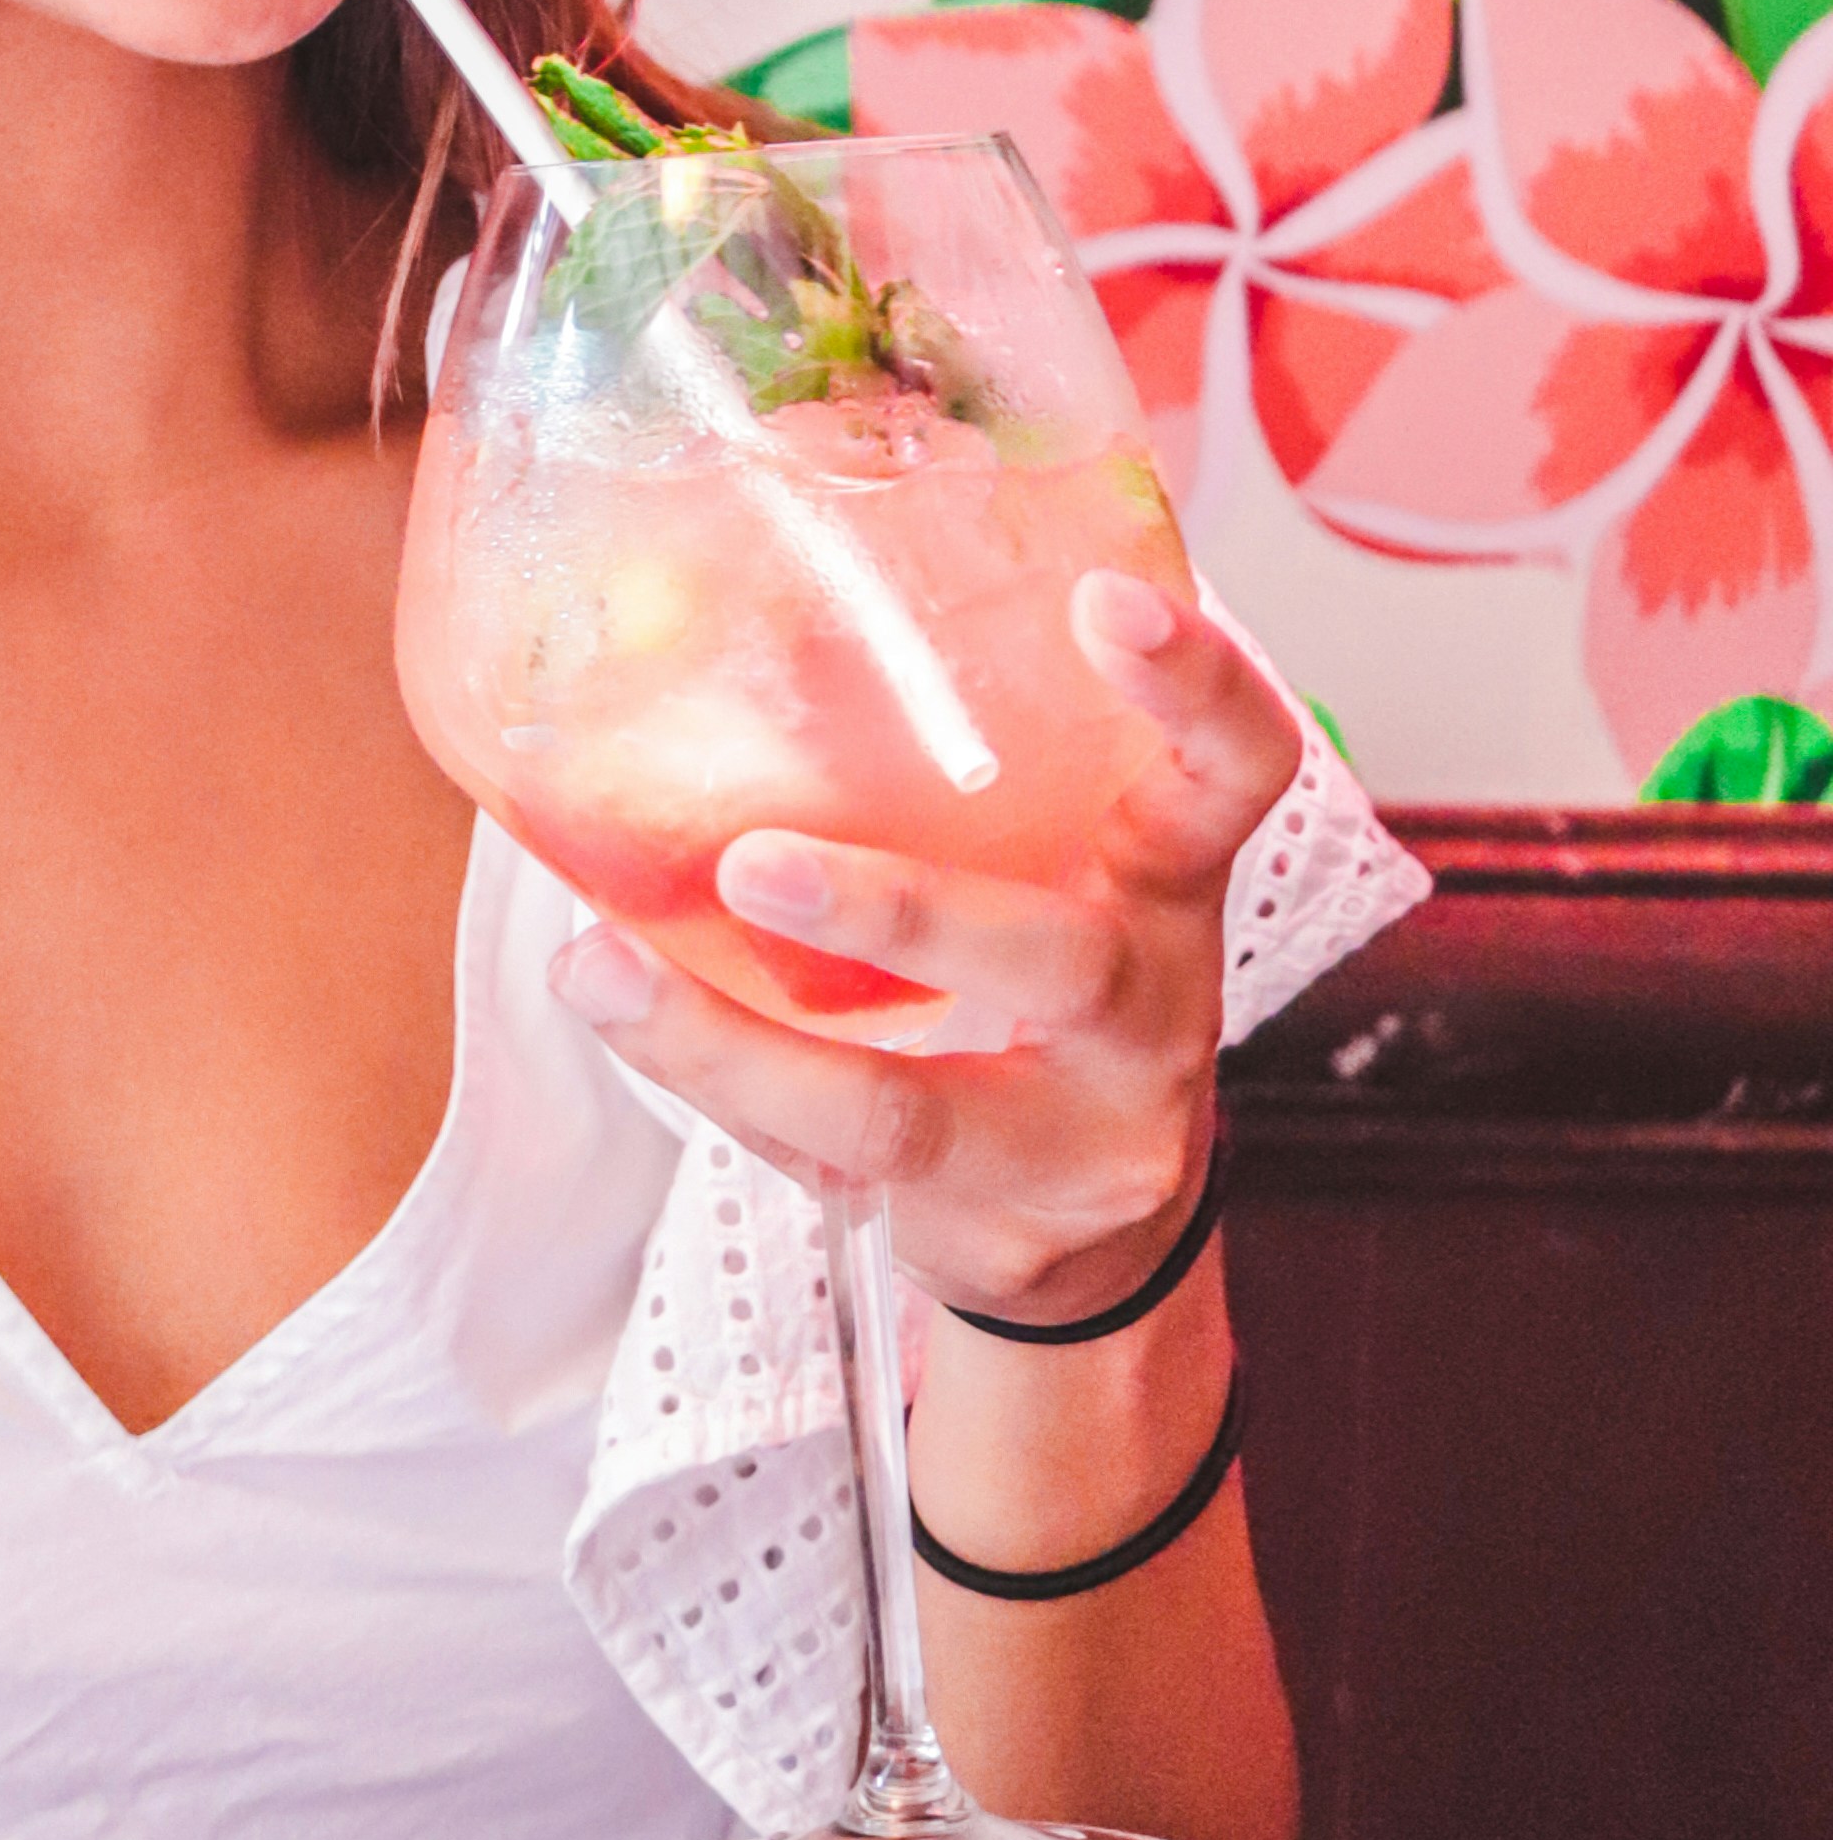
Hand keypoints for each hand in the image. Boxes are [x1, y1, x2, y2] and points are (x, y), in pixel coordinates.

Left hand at [548, 576, 1303, 1323]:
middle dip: (902, 913)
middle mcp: (1151, 1013)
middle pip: (1059, 962)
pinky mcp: (986, 1239)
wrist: (1090, 1239)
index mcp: (1165, 883)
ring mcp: (1077, 1145)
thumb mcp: (1047, 870)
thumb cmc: (1036, 996)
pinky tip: (621, 1020)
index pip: (1234, 774)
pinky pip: (827, 1168)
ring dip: (741, 1046)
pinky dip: (712, 1088)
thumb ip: (949, 768)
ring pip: (905, 1113)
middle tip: (752, 862)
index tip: (1106, 600)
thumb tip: (745, 601)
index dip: (1194, 689)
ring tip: (604, 972)